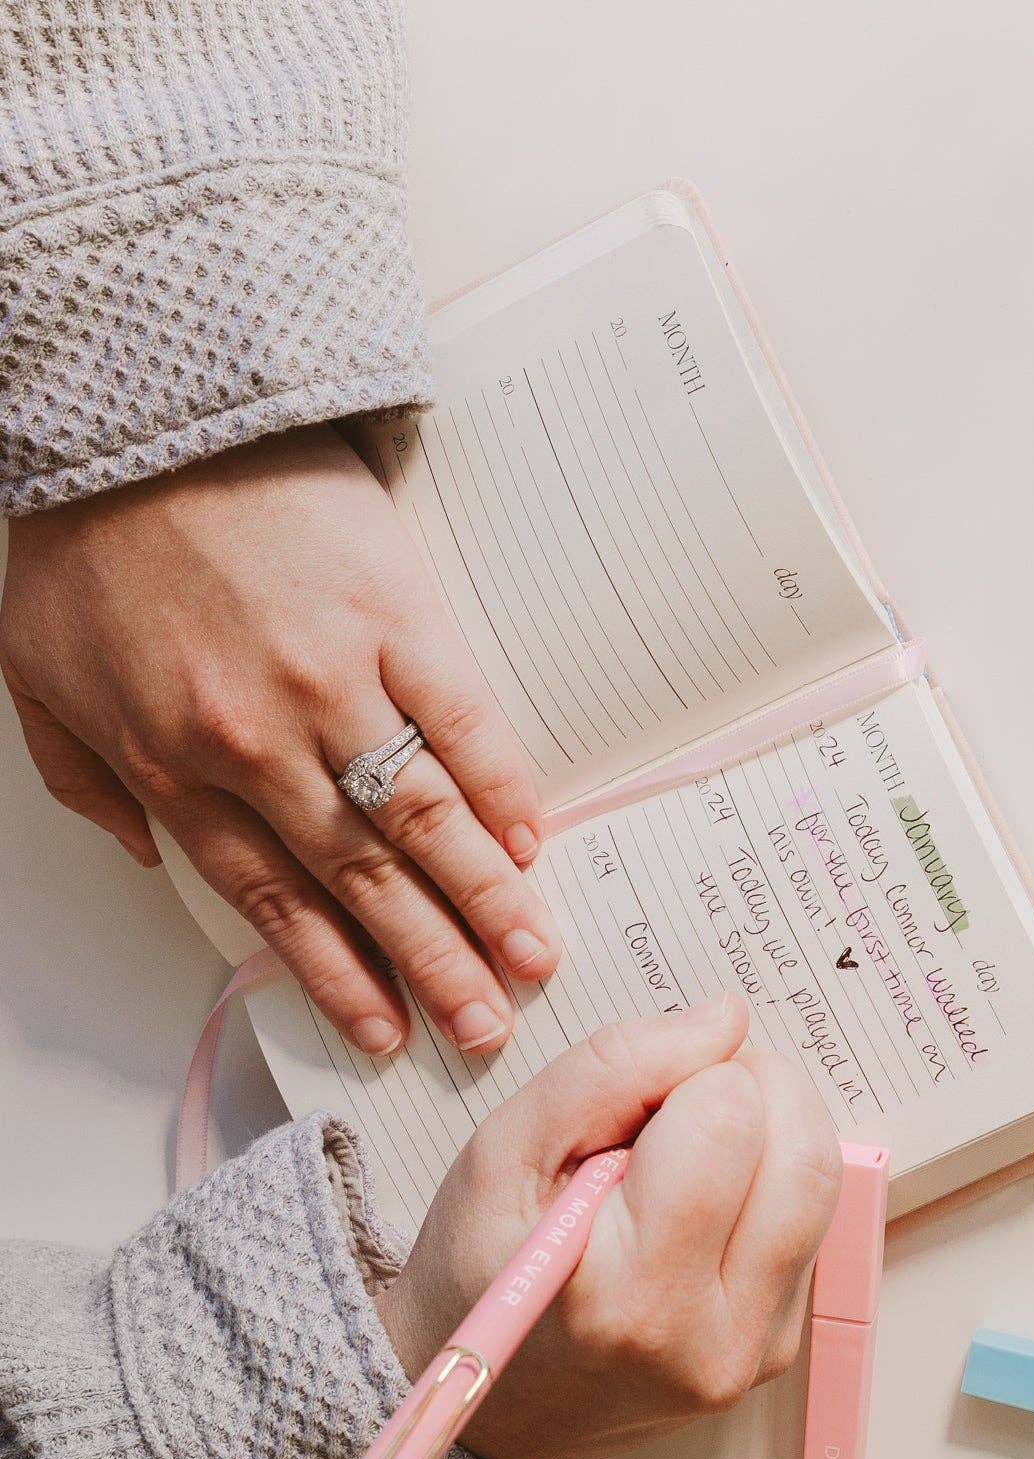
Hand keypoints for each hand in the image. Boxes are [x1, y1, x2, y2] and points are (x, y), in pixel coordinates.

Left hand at [0, 423, 560, 1056]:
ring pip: (423, 821)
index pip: (276, 900)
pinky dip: (501, 789)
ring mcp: (338, 680)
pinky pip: (464, 722)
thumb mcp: (37, 672)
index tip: (388, 1029)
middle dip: (432, 967)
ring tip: (534, 960)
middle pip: (364, 881)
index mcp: (177, 763)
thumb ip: (87, 781)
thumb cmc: (86, 533)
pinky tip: (531, 843)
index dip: (338, 975)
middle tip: (486, 1030)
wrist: (138, 403)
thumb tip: (155, 859)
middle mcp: (263, 741)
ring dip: (484, 902)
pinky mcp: (398, 616)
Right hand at [376, 1000, 844, 1458]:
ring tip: (688, 1148)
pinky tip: (703, 1201)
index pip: (726, 1118)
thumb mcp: (503, 1153)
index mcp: (629, 1293)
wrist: (490, 1406)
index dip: (685, 1077)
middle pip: (802, 1151)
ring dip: (771, 1133)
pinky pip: (812, 1226)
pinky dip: (769, 1186)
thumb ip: (609, 1069)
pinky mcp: (780, 1348)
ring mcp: (755, 1349)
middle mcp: (710, 1335)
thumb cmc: (480, 1274)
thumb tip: (723, 1019)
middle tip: (677, 1103)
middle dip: (751, 1091)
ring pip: (822, 1183)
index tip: (633, 1107)